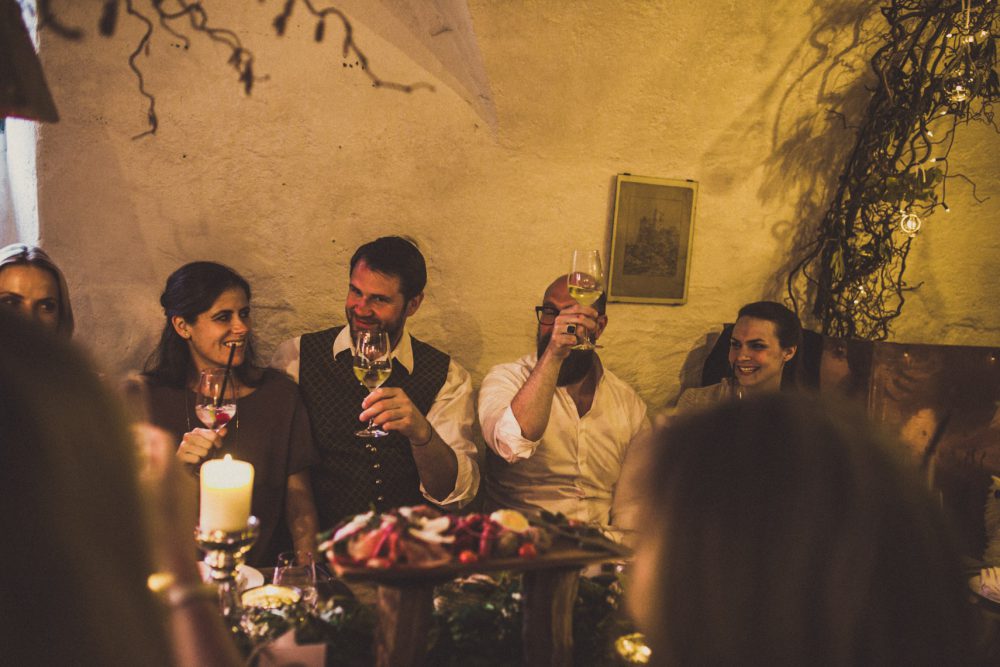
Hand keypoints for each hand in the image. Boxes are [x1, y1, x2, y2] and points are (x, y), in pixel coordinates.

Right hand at [133, 424, 199, 578]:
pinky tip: (142, 491)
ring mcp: (188, 491)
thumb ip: (131, 476)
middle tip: (126, 450)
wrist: (176, 563)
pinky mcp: (188, 504)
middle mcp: (184, 478)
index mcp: (171, 473)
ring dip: (151, 464)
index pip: (163, 439)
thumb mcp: (136, 500)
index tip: (130, 431)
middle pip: (166, 452)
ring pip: (170, 468)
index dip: (146, 431)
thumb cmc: (153, 532)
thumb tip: (124, 459)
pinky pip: (173, 482)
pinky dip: (157, 479)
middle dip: (147, 447)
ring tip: (130, 470)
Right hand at [175, 426, 226, 464]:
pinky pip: (196, 458)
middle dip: (210, 450)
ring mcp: (183, 445)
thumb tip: (224, 430)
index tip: (218, 445)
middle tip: (207, 452)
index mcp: (196, 431)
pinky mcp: (180, 455)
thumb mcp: (210, 442)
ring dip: (203, 455)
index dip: (217, 441)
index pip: (213, 434)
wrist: (189, 462)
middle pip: (208, 444)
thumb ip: (217, 436)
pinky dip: (197, 461)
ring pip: (203, 451)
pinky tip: (194, 460)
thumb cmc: (201, 450)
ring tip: (200, 455)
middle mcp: (188, 436)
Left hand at [361, 387, 432, 443]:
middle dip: (370, 411)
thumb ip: (383, 401)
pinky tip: (383, 427)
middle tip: (362, 417)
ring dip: (377, 419)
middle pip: (382, 404)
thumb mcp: (396, 403)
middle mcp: (404, 400)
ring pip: (387, 414)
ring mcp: (407, 411)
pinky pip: (394, 424)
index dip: (370, 398)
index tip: (363, 405)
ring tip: (373, 423)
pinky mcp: (408, 422)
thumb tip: (366, 404)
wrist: (419, 426)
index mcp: (398, 392)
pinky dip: (386, 426)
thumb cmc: (403, 413)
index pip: (382, 392)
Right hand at [545, 304, 598, 359]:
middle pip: (580, 317)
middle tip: (594, 329)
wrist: (557, 350)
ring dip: (583, 335)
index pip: (577, 307)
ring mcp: (557, 328)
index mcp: (563, 313)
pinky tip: (573, 343)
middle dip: (591, 324)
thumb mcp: (575, 325)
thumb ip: (583, 319)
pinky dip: (576, 342)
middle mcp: (559, 319)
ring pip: (578, 329)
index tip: (596, 315)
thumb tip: (595, 315)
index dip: (588, 310)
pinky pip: (573, 339)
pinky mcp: (556, 338)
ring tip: (581, 338)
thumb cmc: (569, 336)